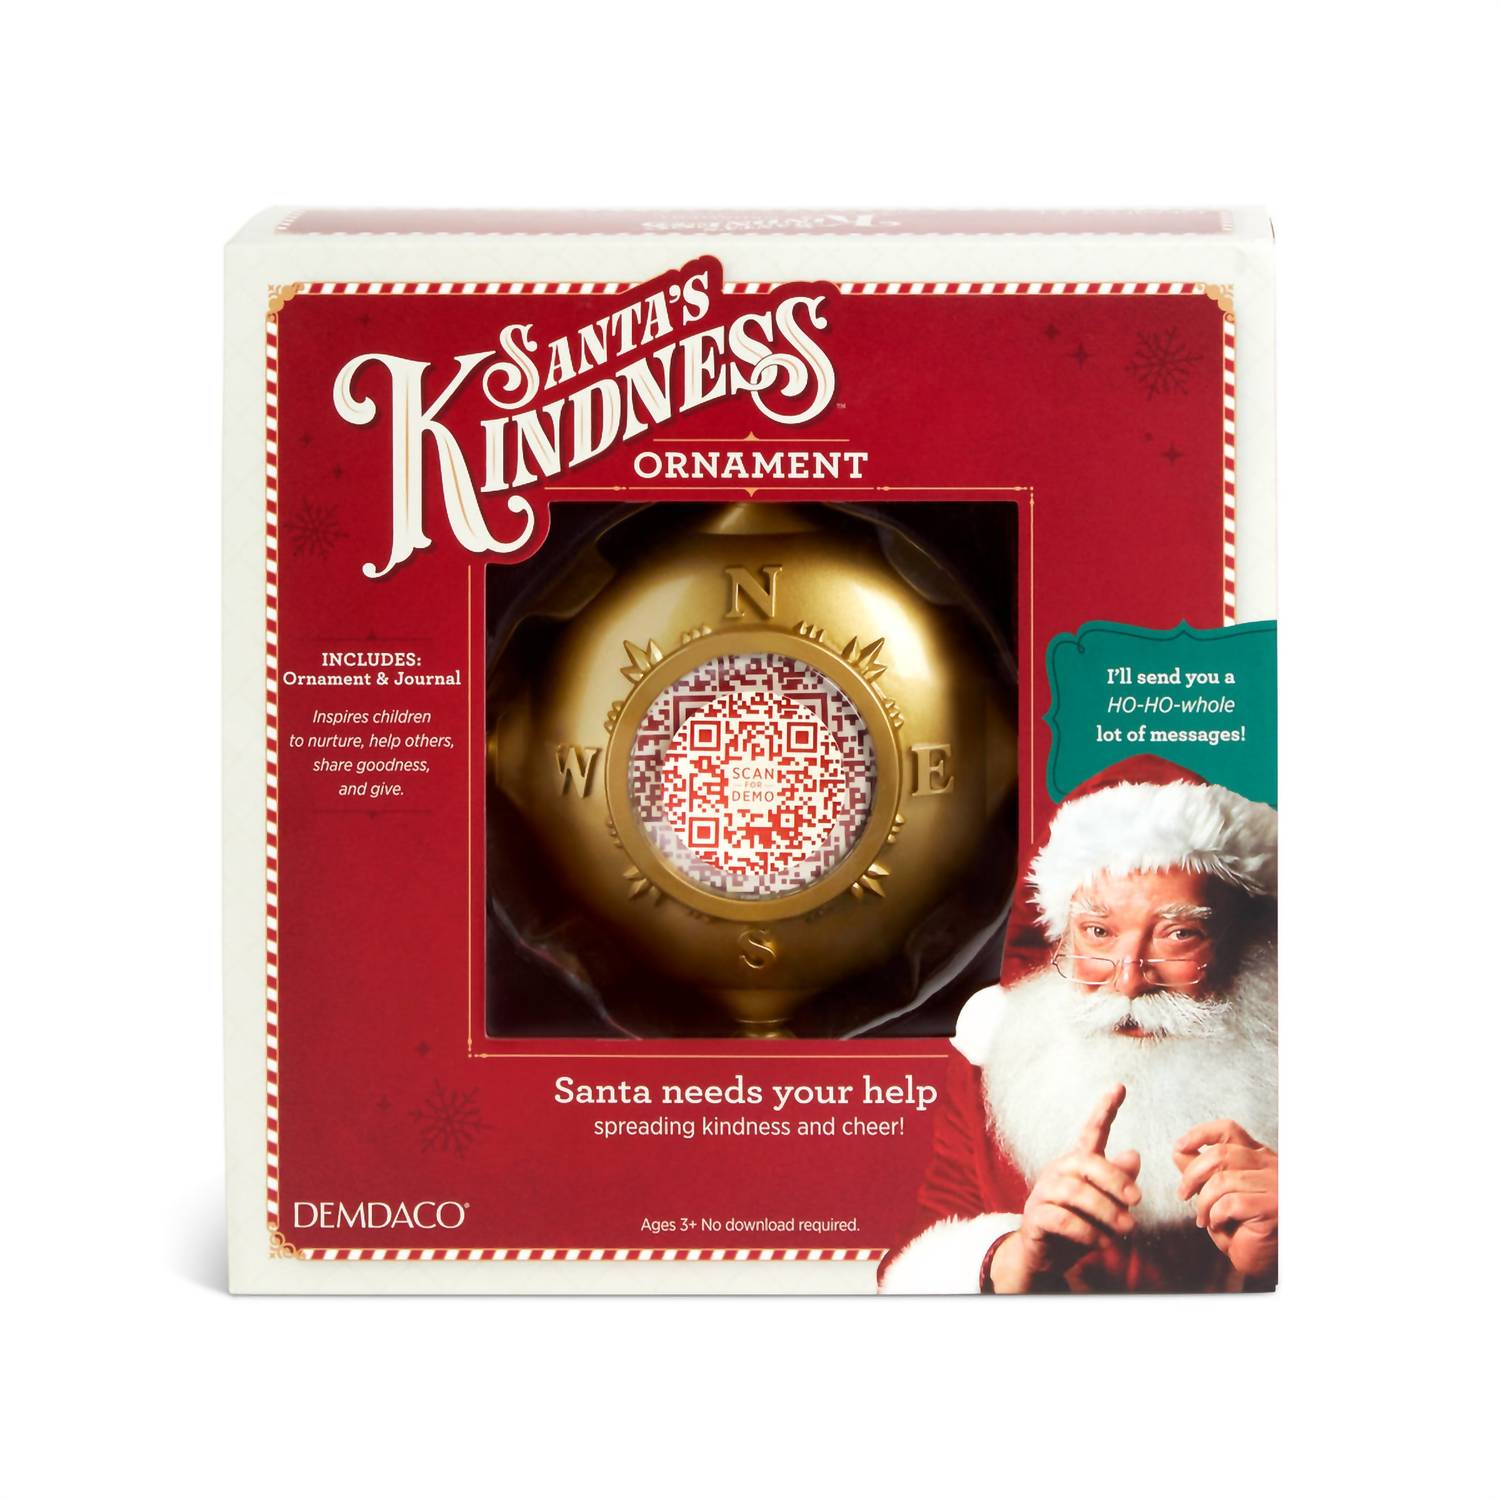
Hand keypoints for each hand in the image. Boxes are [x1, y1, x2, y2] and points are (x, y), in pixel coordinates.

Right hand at [988, 1085, 1140, 1291]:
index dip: (1105, 1109)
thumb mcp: (1105, 1204)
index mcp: (1077, 1163)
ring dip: (1106, 1212)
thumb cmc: (1079, 1225)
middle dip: (1115, 1179)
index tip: (1120, 1086)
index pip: (1092, 1130)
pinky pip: (1062, 1218)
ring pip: (1077, 1192)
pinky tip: (1103, 1242)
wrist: (1045, 1256)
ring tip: (1126, 1228)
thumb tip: (1134, 1155)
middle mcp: (1058, 1170)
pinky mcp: (1036, 1216)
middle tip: (1138, 1201)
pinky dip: (1087, 1232)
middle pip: (1087, 1162)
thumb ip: (1118, 1182)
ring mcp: (1044, 1192)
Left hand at [1174, 1120, 1277, 1279]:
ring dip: (1203, 1202)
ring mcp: (1275, 1185)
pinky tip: (1219, 1224)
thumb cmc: (1246, 1228)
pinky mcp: (1273, 1206)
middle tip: (1184, 1194)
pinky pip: (1232, 1202)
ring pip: (1222, 1179)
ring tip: (1204, 1218)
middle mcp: (1270, 1166)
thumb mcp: (1218, 1195)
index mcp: (1258, 1157)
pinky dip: (1216, 1215)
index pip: (1228, 1131)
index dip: (1200, 1134)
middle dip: (1192, 1175)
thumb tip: (1179, 1151)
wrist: (1268, 1263)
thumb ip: (1201, 1172)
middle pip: (1219, 1154)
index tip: (1179, 1146)